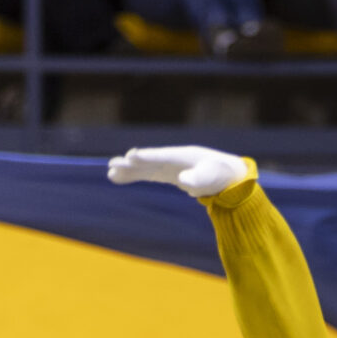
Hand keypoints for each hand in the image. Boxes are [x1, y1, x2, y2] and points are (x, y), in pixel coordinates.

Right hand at [107, 145, 251, 198]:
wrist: (227, 176)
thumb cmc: (220, 175)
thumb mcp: (211, 178)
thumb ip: (198, 178)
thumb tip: (184, 180)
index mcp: (182, 157)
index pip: (161, 157)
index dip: (147, 157)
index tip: (132, 157)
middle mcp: (172, 159)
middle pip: (148, 161)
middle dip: (131, 163)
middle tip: (112, 164)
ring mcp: (169, 166)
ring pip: (144, 168)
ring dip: (127, 170)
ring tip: (109, 173)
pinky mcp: (167, 173)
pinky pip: (146, 174)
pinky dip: (133, 176)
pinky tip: (117, 178)